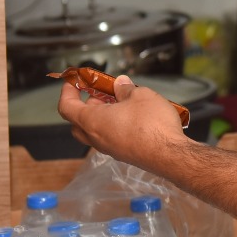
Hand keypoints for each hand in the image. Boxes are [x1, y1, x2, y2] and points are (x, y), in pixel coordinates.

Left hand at [56, 75, 186, 166]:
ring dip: (101, 115)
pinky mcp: (123, 154)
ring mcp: (109, 148)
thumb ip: (125, 89)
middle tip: (99, 92)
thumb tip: (120, 84)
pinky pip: (109, 138)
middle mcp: (96, 138)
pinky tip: (132, 116)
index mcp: (92, 121)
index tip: (74, 81)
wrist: (170, 155)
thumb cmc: (151, 124)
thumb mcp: (139, 95)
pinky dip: (112, 125)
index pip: (67, 107)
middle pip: (78, 122)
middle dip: (85, 105)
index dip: (67, 92)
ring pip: (94, 131)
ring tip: (120, 101)